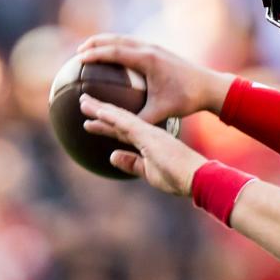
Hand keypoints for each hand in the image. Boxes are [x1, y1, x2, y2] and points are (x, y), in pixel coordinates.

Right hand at [75, 34, 232, 122]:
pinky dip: (119, 46)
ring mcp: (155, 47)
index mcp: (147, 59)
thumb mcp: (161, 112)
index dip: (94, 54)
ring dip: (106, 42)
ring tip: (91, 50)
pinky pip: (133, 44)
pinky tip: (114, 58)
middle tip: (78, 53)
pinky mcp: (159, 51)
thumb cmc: (186, 99)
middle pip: (115, 39)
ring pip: (124, 39)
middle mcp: (149, 48)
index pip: (114, 51)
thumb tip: (117, 131)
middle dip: (94, 43)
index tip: (78, 59)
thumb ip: (138, 121)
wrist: (210, 87)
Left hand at [80, 93, 203, 192]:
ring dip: (100, 109)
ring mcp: (148, 132)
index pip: (122, 131)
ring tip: (83, 102)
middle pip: (118, 120)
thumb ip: (131, 163)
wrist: (196, 176)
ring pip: (119, 117)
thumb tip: (111, 156)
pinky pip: (127, 123)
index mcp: (148, 141)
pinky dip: (111, 116)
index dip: (106, 126)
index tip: (90, 122)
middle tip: (83, 102)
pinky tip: (99, 110)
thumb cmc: (177, 178)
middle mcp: (147, 132)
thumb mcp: (149, 172)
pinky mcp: (148, 135)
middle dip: (100, 111)